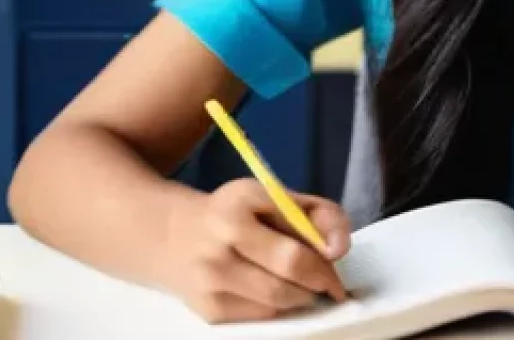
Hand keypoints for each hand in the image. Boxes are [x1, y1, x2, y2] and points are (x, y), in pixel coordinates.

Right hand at [164, 178, 351, 322]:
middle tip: (331, 283)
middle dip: (320, 277)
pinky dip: (278, 307)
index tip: (337, 258)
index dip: (325, 249)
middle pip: (290, 266)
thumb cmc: (236, 213)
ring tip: (305, 286)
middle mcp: (223, 236)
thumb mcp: (274, 197)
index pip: (297, 227)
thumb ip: (317, 213)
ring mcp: (211, 276)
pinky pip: (260, 315)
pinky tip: (276, 292)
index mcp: (243, 198)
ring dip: (302, 295)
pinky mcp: (208, 309)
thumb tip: (340, 249)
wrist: (173, 237)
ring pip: (278, 297)